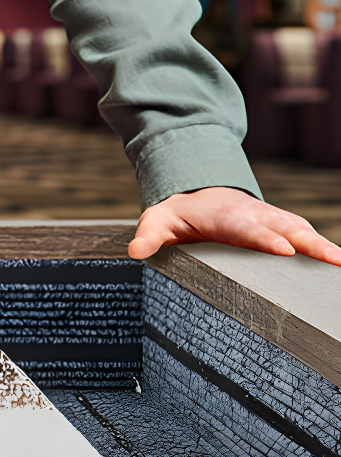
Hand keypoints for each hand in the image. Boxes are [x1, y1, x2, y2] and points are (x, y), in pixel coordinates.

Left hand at [129, 187, 340, 264]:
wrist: (194, 192)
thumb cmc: (177, 214)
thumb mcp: (157, 222)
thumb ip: (149, 236)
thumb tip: (135, 251)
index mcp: (225, 216)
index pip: (247, 229)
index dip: (265, 239)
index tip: (283, 250)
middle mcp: (253, 215)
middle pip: (284, 228)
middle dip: (309, 243)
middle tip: (332, 259)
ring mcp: (270, 220)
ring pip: (301, 230)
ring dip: (323, 246)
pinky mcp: (280, 227)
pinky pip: (304, 236)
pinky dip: (322, 248)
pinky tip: (336, 265)